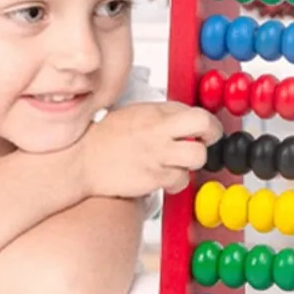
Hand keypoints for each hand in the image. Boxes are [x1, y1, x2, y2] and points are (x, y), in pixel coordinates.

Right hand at [77, 101, 222, 199]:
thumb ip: (162, 114)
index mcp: (155, 112)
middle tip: (206, 141)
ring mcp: (157, 154)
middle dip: (212, 134)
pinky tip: (165, 178)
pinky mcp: (153, 177)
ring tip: (180, 162)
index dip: (206, 122)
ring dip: (193, 162)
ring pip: (197, 157)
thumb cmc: (106, 137)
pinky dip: (176, 182)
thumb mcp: (135, 112)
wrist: (82, 160)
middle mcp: (159, 130)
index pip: (196, 111)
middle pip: (204, 125)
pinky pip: (180, 180)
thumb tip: (186, 117)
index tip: (205, 129)